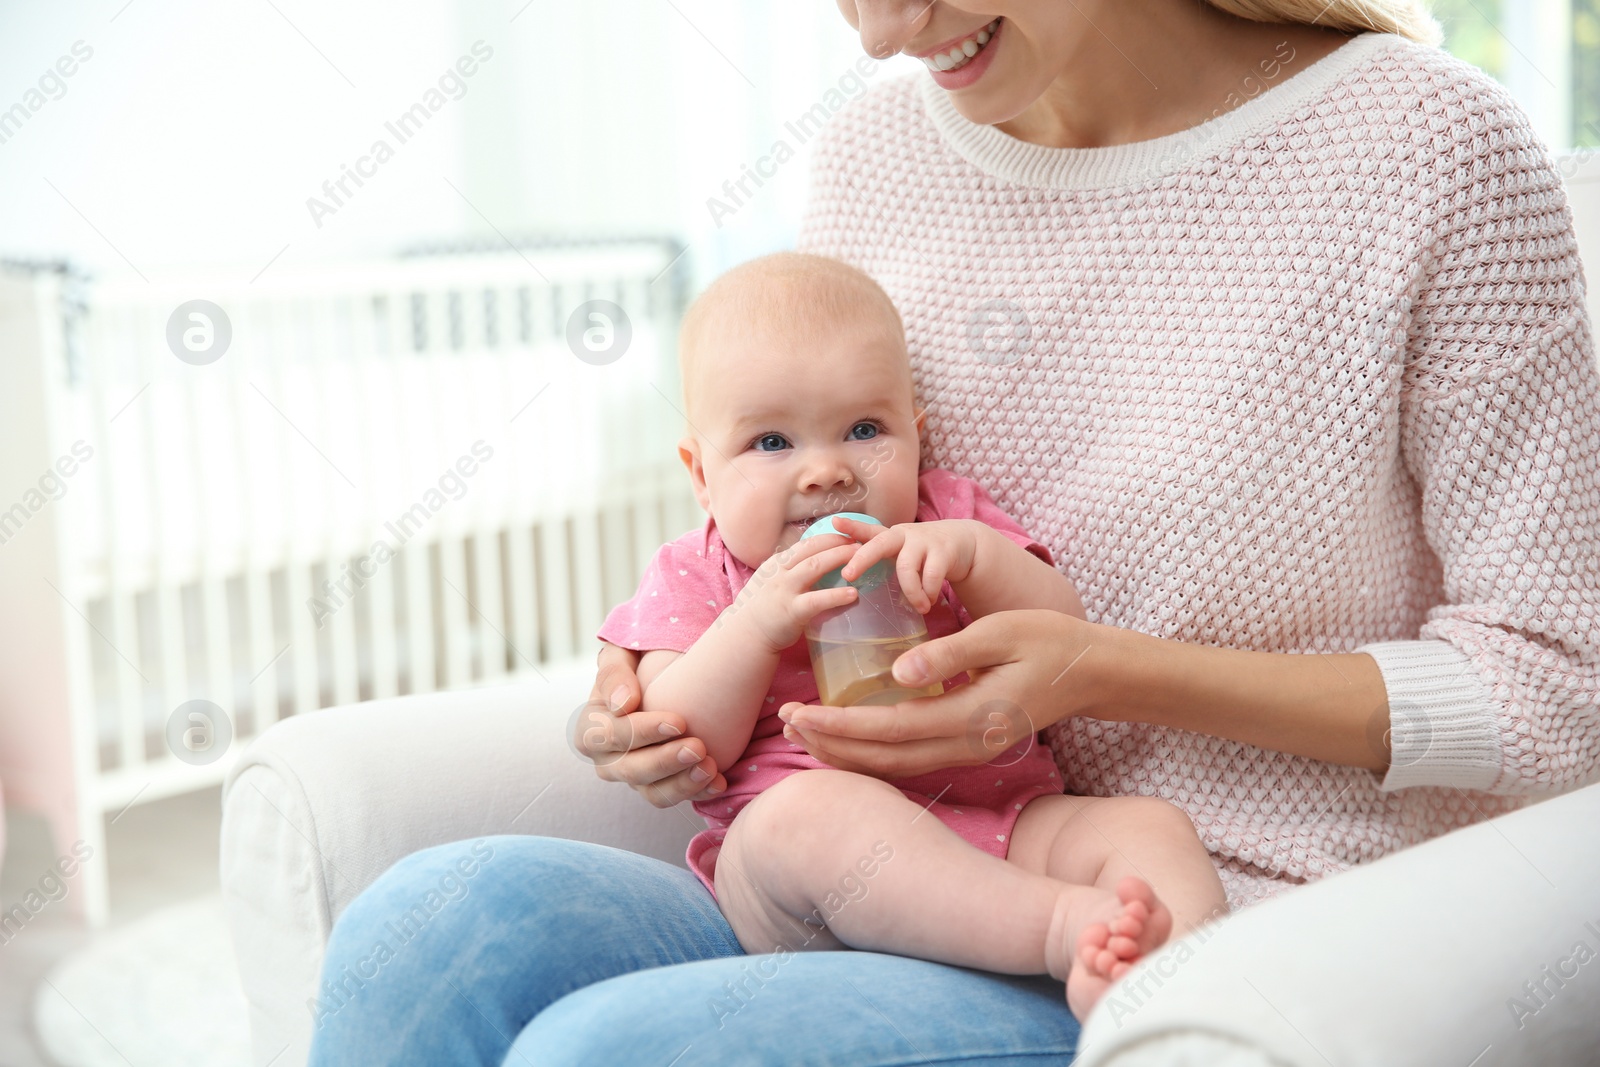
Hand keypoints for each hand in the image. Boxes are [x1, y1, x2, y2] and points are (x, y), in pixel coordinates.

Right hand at [579, 641, 726, 806]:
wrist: (660, 680)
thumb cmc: (637, 664)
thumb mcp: (620, 656)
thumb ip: (614, 672)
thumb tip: (622, 704)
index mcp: (591, 729)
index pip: (609, 736)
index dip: (642, 732)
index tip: (678, 721)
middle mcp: (608, 760)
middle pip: (631, 770)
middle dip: (665, 761)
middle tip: (698, 748)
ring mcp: (635, 778)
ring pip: (653, 793)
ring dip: (682, 784)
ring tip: (710, 768)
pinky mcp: (660, 787)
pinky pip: (675, 798)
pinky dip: (698, 793)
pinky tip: (719, 783)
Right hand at [720, 533, 863, 651]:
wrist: (747, 634)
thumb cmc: (764, 608)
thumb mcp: (773, 581)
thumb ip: (791, 571)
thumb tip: (817, 562)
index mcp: (778, 563)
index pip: (807, 543)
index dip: (829, 537)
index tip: (848, 536)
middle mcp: (780, 571)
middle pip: (813, 549)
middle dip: (838, 542)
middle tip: (860, 541)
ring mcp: (785, 590)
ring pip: (815, 566)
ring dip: (840, 558)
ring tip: (861, 557)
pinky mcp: (792, 610)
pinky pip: (817, 600)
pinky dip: (836, 595)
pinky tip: (853, 594)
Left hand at [775, 609, 1108, 778]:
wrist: (1093, 672)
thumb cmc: (1048, 641)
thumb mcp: (1001, 633)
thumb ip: (951, 652)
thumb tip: (899, 670)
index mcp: (970, 716)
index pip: (889, 728)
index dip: (840, 724)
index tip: (800, 712)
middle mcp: (966, 744)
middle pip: (883, 758)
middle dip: (830, 744)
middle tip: (784, 722)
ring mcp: (969, 752)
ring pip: (895, 766)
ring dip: (847, 753)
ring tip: (802, 734)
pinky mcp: (970, 747)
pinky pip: (911, 761)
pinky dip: (872, 755)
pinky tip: (847, 741)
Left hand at [833, 517, 981, 613]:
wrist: (963, 543)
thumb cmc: (923, 553)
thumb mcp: (901, 552)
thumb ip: (882, 562)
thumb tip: (850, 586)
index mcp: (889, 538)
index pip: (867, 531)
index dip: (851, 527)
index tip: (834, 523)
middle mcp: (902, 535)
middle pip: (878, 544)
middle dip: (861, 559)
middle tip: (849, 576)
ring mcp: (923, 541)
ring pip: (906, 568)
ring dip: (911, 592)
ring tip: (919, 607)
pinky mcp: (943, 551)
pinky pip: (931, 577)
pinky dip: (929, 593)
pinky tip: (930, 602)